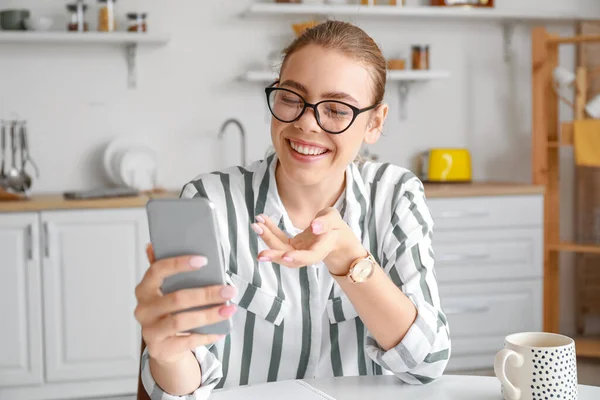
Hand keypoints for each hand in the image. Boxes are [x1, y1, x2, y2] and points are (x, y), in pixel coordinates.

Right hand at [134, 244, 237, 364]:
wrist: (164, 346)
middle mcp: (143, 309)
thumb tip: (153, 244)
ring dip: (209, 315)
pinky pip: (187, 341)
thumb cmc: (169, 310)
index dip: (179, 264)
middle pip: (176, 299)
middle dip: (206, 294)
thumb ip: (163, 269)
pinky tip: (222, 329)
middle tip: (229, 290)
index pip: (157, 271)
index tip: (204, 260)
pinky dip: (206, 334)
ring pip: (181, 321)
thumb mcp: (165, 289)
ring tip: (229, 309)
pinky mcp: (160, 349)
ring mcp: (150, 331)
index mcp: (144, 289)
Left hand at [252, 208, 364, 273]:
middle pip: (290, 257)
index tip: (286, 255)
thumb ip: (326, 222)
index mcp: (322, 249)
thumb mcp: (335, 220)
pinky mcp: (291, 246)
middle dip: (275, 253)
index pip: (310, 257)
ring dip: (268, 239)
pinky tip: (261, 220)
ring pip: (281, 249)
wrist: (335, 238)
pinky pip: (279, 240)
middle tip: (260, 253)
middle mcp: (307, 254)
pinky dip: (270, 231)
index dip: (298, 257)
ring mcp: (298, 251)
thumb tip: (314, 226)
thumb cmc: (336, 227)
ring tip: (256, 225)